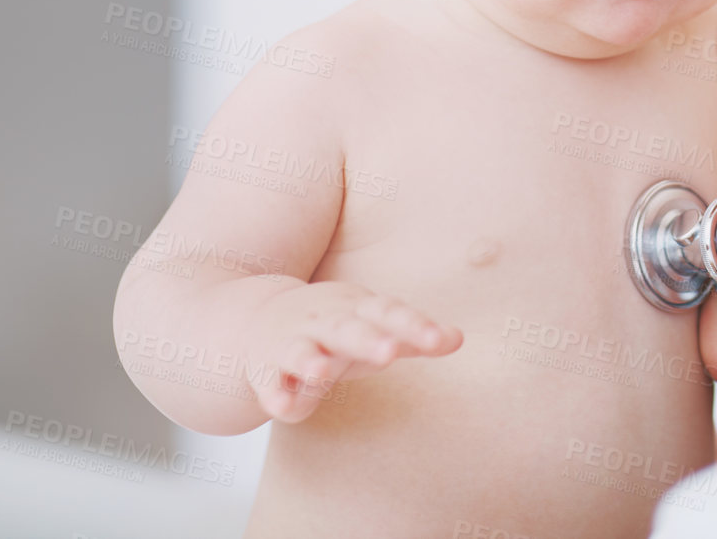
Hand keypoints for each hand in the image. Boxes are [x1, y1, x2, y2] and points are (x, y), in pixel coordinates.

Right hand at [246, 282, 460, 422]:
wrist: (258, 318)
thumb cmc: (335, 329)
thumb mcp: (374, 327)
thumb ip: (414, 335)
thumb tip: (458, 339)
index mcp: (357, 309)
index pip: (389, 312)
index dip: (414, 325)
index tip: (439, 340)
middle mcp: (325, 321)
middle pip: (346, 329)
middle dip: (366, 339)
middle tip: (390, 351)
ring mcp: (292, 343)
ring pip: (301, 352)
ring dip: (310, 361)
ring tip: (323, 371)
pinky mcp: (266, 369)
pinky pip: (268, 383)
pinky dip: (273, 394)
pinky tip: (282, 407)